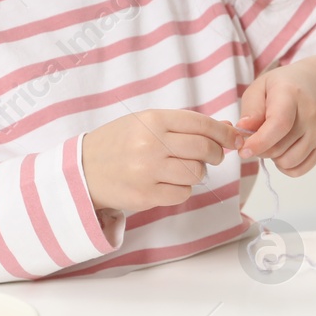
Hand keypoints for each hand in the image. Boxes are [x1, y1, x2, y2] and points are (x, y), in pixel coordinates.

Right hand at [81, 109, 241, 212]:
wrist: (83, 169)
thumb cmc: (120, 143)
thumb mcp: (148, 123)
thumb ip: (186, 125)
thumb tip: (228, 129)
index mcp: (153, 120)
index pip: (202, 124)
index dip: (223, 133)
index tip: (233, 138)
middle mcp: (151, 144)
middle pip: (204, 150)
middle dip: (215, 154)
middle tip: (211, 156)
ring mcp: (147, 171)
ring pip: (196, 174)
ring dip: (196, 173)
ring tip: (182, 169)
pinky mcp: (145, 195)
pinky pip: (182, 194)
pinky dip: (182, 190)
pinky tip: (169, 183)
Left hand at [235, 59, 315, 176]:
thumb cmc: (286, 86)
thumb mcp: (261, 86)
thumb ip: (251, 108)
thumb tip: (243, 129)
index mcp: (292, 94)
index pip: (279, 124)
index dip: (260, 142)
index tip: (244, 150)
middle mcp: (311, 114)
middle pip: (279, 148)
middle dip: (260, 149)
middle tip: (256, 137)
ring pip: (288, 162)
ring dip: (273, 158)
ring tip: (273, 141)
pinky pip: (300, 170)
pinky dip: (286, 166)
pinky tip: (283, 151)